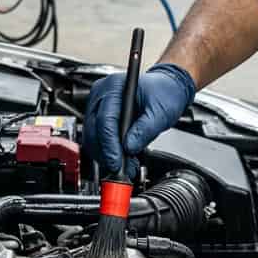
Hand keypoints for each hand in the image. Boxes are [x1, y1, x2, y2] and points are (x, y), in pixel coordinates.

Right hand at [83, 63, 195, 178]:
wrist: (166, 88)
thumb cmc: (164, 93)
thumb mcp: (161, 111)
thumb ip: (145, 130)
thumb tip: (129, 147)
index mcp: (114, 87)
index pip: (105, 120)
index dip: (109, 145)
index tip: (116, 162)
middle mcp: (101, 94)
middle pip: (93, 130)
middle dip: (105, 154)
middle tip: (120, 170)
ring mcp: (97, 105)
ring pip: (92, 137)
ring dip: (105, 155)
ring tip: (124, 167)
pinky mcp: (99, 116)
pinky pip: (96, 137)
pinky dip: (106, 151)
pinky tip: (120, 159)